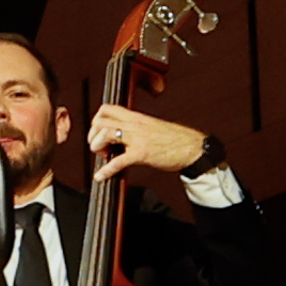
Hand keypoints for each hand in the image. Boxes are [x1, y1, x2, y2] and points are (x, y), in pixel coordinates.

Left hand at [86, 103, 210, 178]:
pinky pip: (118, 161)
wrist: (192, 147)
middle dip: (93, 135)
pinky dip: (106, 170)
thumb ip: (136, 128)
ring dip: (97, 147)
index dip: (97, 120)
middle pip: (101, 121)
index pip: (107, 109)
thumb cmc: (175, 139)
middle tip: (99, 146)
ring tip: (103, 156)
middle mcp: (135, 124)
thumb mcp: (151, 126)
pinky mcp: (142, 154)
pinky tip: (101, 176)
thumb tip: (122, 135)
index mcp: (136, 117)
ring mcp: (138, 138)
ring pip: (106, 135)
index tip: (99, 132)